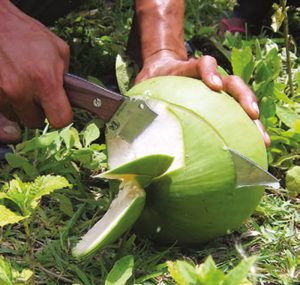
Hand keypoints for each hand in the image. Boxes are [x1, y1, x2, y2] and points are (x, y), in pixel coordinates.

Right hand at [0, 1, 71, 130]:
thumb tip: (70, 96)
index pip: (60, 120)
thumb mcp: (59, 50)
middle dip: (39, 113)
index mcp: (45, 80)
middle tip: (38, 97)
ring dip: (22, 108)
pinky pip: (3, 108)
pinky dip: (8, 100)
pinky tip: (11, 83)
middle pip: (35, 123)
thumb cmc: (27, 34)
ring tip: (23, 87)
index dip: (62, 117)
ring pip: (17, 117)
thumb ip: (67, 77)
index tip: (60, 111)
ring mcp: (2, 93)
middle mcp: (21, 90)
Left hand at [135, 50, 269, 146]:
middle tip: (251, 115)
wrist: (161, 69)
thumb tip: (120, 123)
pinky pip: (235, 113)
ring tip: (261, 138)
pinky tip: (252, 145)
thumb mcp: (144, 87)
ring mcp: (217, 90)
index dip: (210, 71)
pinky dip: (245, 127)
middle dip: (243, 97)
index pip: (202, 64)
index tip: (213, 85)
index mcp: (187, 71)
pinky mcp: (219, 102)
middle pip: (231, 81)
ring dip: (252, 117)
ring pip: (240, 98)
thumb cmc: (152, 80)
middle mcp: (208, 79)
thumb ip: (137, 101)